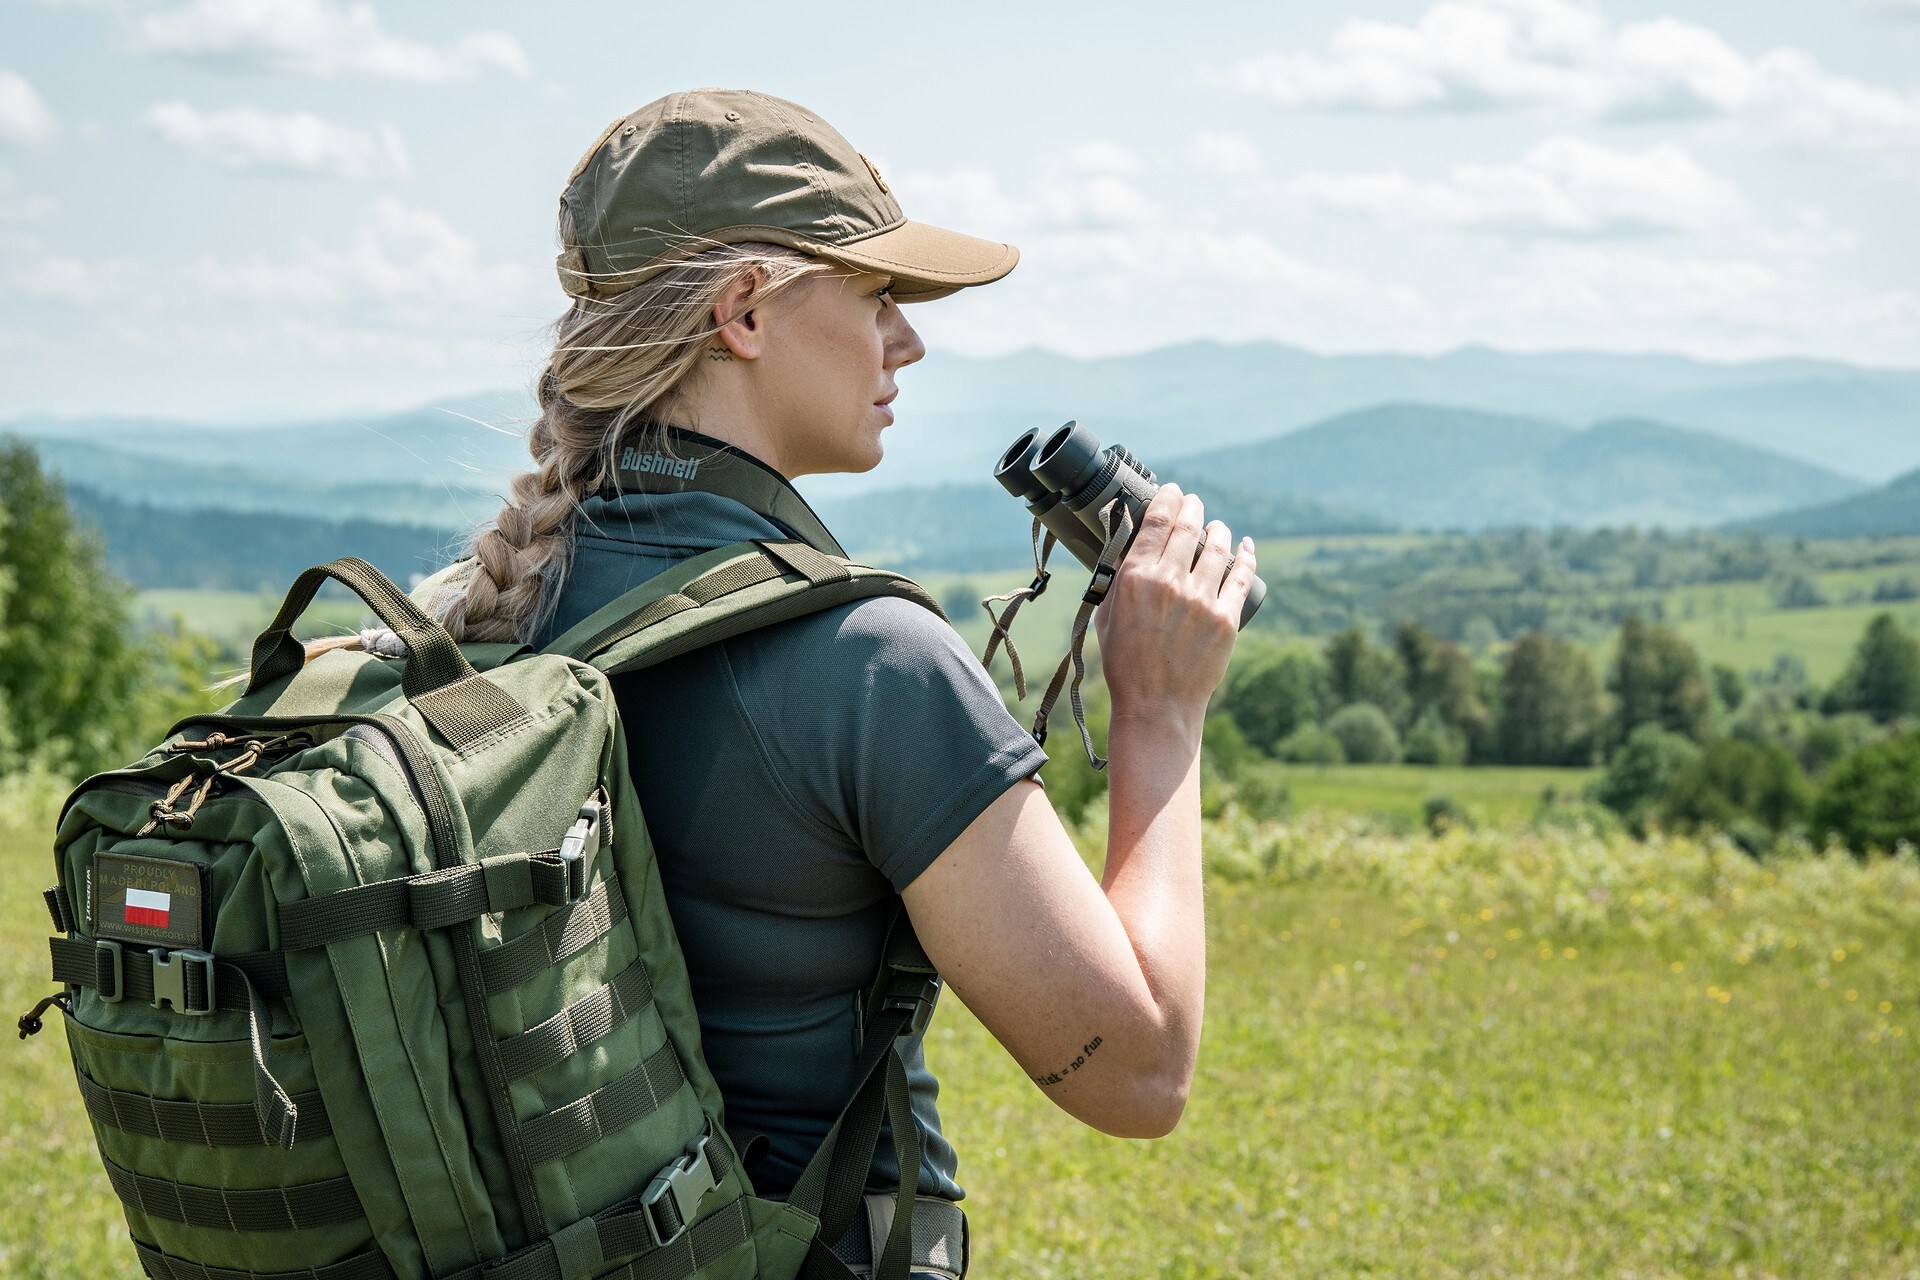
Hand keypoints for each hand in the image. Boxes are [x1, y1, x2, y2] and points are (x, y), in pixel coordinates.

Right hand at [1093, 483, 1257, 722]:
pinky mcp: (1226, 618)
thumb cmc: (1125, 662)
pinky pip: (1241, 576)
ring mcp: (1202, 600)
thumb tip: (1130, 544)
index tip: (1173, 491)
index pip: (1157, 521)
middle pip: (1188, 526)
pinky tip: (1246, 546)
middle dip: (1193, 506)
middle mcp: (1171, 583)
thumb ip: (1119, 577)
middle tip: (1193, 502)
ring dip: (1218, 530)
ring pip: (1218, 547)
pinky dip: (1246, 556)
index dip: (1168, 498)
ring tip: (1217, 527)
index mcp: (1137, 579)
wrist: (1157, 704)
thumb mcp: (1107, 614)